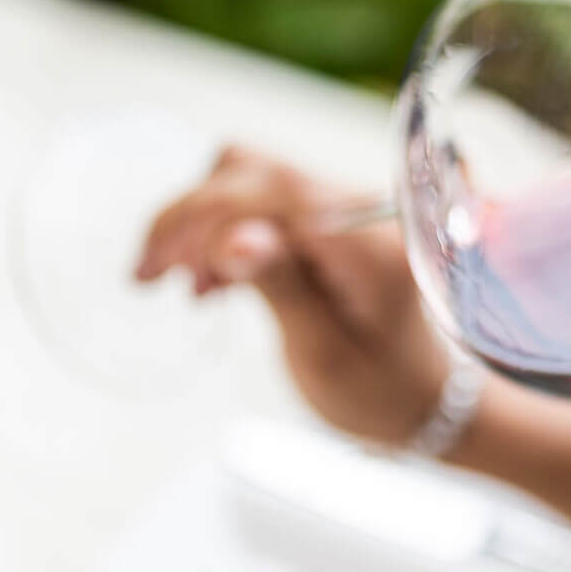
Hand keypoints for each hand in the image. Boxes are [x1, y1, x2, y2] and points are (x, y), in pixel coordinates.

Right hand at [136, 145, 450, 445]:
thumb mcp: (324, 356)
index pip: (270, 193)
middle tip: (148, 276)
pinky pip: (263, 200)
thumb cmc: (379, 391)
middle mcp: (361, 210)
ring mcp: (345, 208)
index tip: (150, 266)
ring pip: (249, 178)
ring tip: (189, 287)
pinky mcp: (328, 218)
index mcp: (368, 244)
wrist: (423, 399)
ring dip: (202, 224)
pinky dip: (223, 231)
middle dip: (189, 218)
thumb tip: (232, 238)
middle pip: (252, 172)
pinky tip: (210, 280)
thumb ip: (282, 288)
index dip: (197, 217)